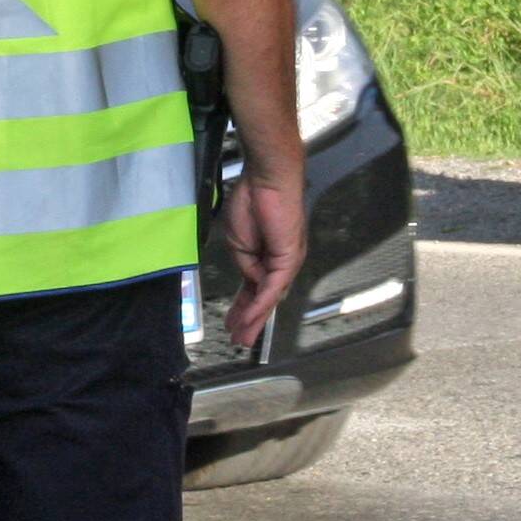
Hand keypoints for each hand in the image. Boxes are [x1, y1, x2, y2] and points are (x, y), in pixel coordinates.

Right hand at [217, 165, 308, 349]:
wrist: (266, 180)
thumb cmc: (252, 201)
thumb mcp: (238, 243)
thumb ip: (245, 266)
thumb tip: (251, 282)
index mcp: (266, 256)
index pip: (254, 288)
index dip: (243, 306)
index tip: (231, 322)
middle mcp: (279, 263)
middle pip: (264, 298)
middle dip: (250, 320)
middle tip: (239, 339)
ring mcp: (286, 262)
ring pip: (270, 299)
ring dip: (255, 320)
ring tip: (242, 338)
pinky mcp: (289, 260)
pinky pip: (273, 288)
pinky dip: (259, 305)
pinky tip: (249, 318)